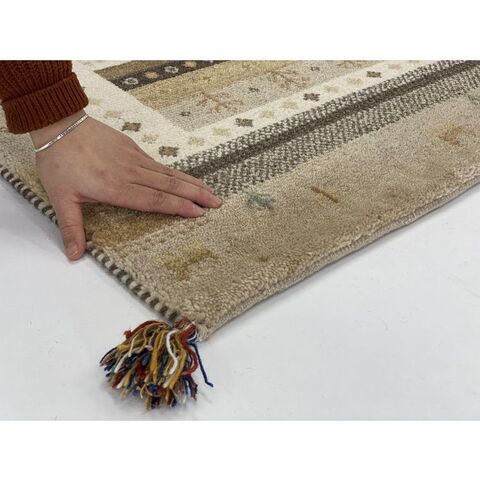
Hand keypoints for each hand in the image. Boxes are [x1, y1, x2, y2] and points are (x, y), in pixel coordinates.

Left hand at [31, 110, 221, 260]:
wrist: (60, 124)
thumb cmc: (59, 162)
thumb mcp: (60, 198)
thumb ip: (71, 228)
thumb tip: (74, 256)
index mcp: (115, 188)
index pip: (154, 200)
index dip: (178, 207)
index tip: (198, 213)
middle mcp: (131, 173)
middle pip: (170, 186)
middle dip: (195, 195)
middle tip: (217, 203)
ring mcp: (135, 159)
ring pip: (169, 174)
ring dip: (192, 183)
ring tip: (211, 192)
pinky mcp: (134, 149)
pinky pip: (161, 165)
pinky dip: (178, 173)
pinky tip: (187, 178)